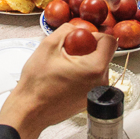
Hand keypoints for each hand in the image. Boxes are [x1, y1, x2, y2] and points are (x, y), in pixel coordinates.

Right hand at [0, 24, 116, 138]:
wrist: (29, 111)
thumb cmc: (37, 83)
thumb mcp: (48, 46)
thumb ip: (66, 30)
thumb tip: (76, 28)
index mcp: (95, 68)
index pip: (110, 41)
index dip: (94, 35)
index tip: (78, 40)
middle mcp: (101, 82)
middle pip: (103, 54)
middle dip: (86, 49)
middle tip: (66, 55)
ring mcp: (97, 93)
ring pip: (97, 66)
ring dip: (83, 62)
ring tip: (63, 68)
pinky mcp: (90, 99)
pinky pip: (92, 79)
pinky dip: (82, 74)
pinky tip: (65, 78)